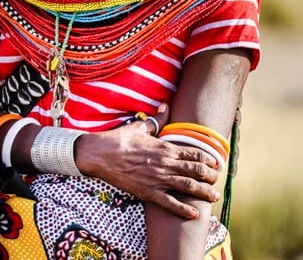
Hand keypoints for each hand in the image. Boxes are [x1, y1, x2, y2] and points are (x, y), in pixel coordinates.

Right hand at [75, 104, 219, 218]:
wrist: (101, 154)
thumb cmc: (120, 139)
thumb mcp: (140, 126)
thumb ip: (157, 119)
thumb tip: (165, 106)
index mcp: (165, 147)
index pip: (193, 152)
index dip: (207, 158)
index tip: (216, 162)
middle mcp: (165, 163)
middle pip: (195, 170)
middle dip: (210, 175)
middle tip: (217, 179)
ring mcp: (157, 179)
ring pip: (187, 187)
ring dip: (203, 192)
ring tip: (214, 197)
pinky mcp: (148, 192)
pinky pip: (169, 203)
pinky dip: (183, 210)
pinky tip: (194, 214)